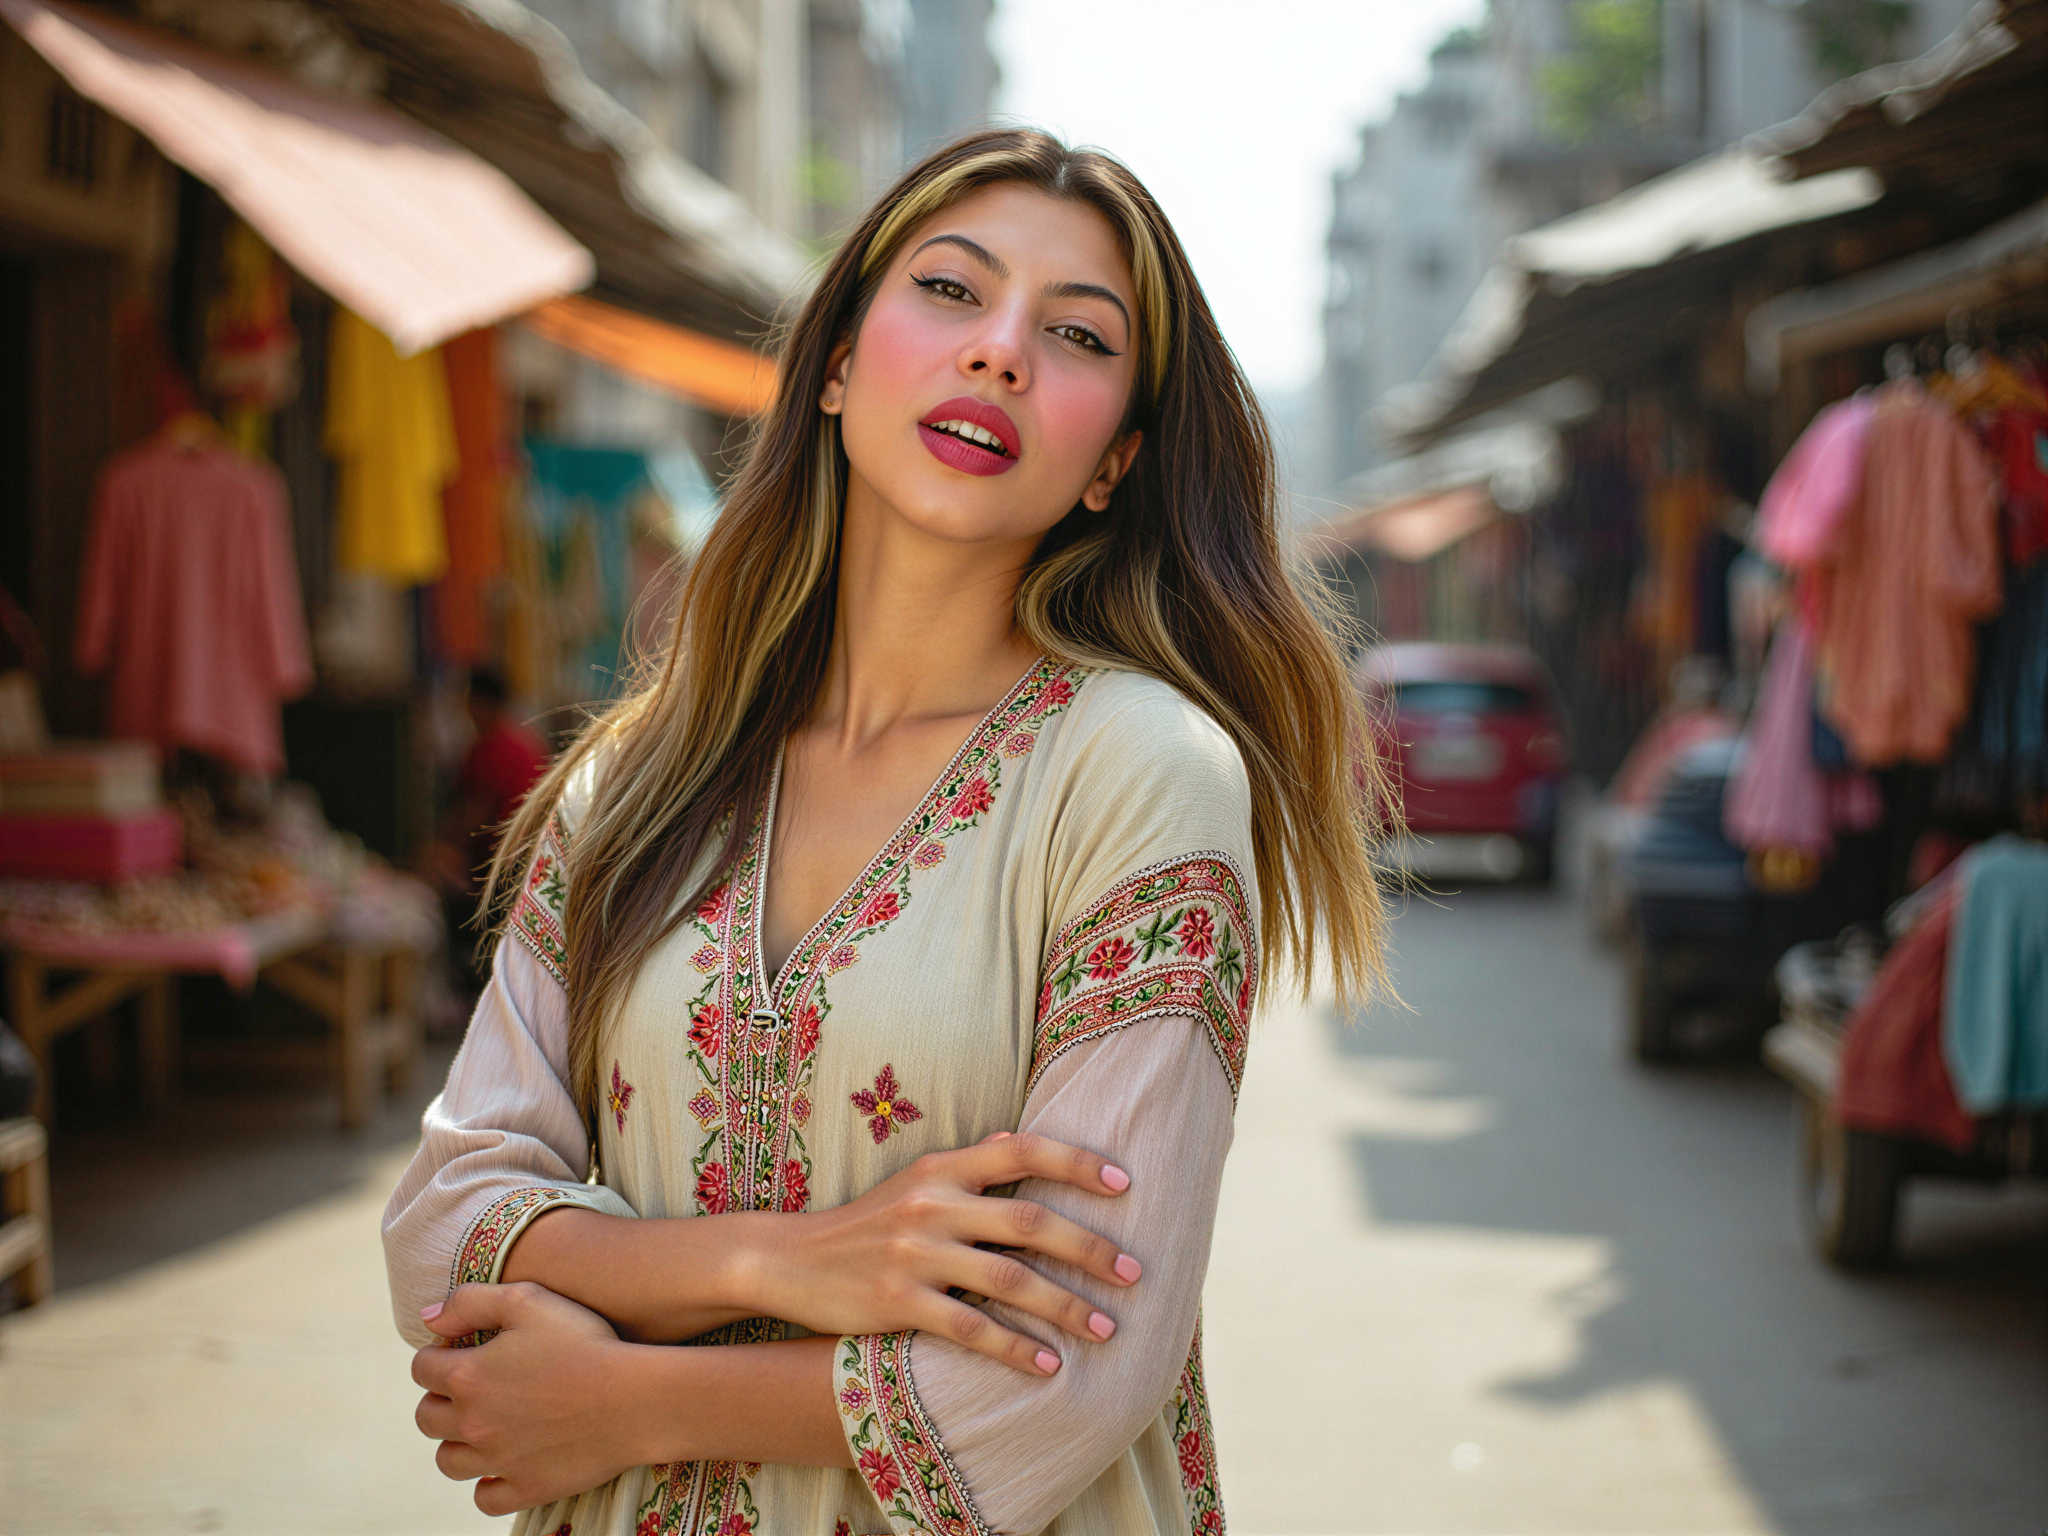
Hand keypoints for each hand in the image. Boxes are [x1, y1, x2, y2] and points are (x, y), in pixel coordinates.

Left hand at [413, 1283, 647, 1515]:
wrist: (632, 1398)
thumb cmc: (583, 1342)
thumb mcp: (528, 1299)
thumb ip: (470, 1301)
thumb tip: (428, 1318)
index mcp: (467, 1376)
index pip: (422, 1368)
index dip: (438, 1354)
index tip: (464, 1349)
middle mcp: (472, 1423)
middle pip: (427, 1417)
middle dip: (440, 1399)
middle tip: (473, 1387)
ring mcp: (497, 1461)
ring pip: (448, 1461)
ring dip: (457, 1442)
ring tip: (484, 1425)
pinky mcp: (525, 1488)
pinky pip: (485, 1498)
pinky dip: (487, 1484)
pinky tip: (504, 1464)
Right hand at [755, 1131, 1142, 1376]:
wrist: (790, 1260)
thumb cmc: (865, 1222)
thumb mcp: (912, 1181)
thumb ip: (967, 1165)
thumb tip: (1016, 1140)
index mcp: (942, 1169)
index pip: (1022, 1152)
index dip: (1076, 1163)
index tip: (1124, 1181)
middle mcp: (933, 1204)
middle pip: (1029, 1221)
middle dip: (1089, 1247)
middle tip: (1134, 1272)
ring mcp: (915, 1253)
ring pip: (1008, 1279)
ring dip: (1065, 1306)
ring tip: (1107, 1328)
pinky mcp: (897, 1302)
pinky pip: (969, 1328)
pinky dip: (1015, 1347)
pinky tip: (1048, 1365)